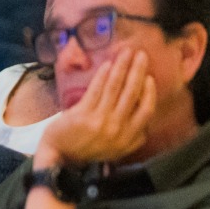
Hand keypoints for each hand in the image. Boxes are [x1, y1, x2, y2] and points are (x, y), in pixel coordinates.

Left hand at [38, 48, 155, 167]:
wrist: (59, 156)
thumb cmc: (88, 149)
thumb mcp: (117, 149)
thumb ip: (134, 136)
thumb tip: (145, 113)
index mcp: (129, 138)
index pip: (146, 111)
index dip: (150, 92)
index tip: (149, 76)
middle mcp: (117, 129)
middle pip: (132, 94)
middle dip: (137, 71)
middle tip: (141, 54)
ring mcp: (99, 121)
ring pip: (115, 88)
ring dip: (122, 67)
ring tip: (126, 52)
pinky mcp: (82, 114)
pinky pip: (96, 90)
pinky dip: (102, 75)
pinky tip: (107, 64)